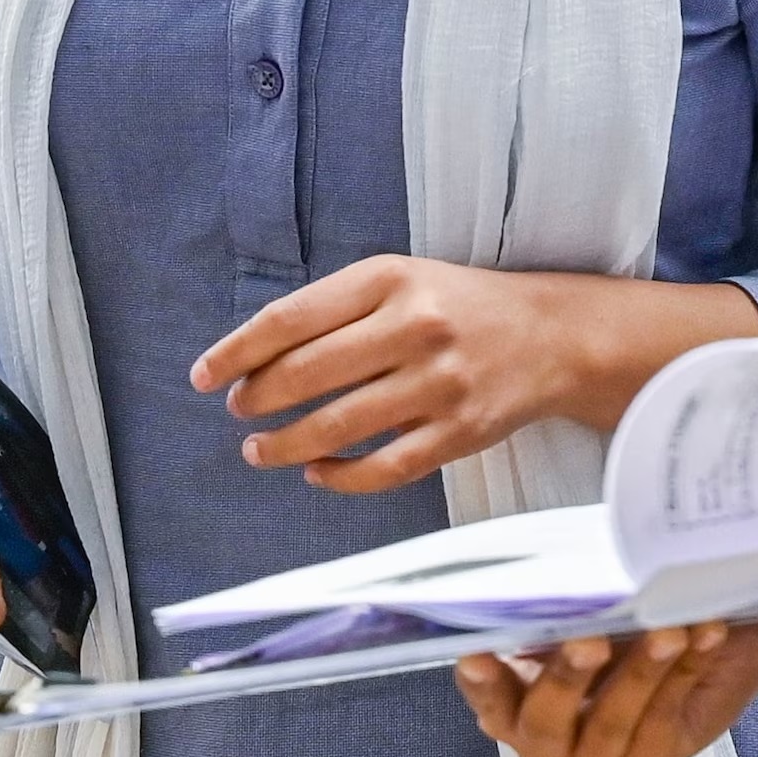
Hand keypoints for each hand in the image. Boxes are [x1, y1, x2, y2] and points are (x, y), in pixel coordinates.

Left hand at [191, 261, 757, 495]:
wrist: (554, 334)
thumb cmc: (460, 305)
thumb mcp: (401, 280)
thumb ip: (334, 309)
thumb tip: (254, 358)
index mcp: (392, 280)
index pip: (291, 318)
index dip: (236, 351)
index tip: (204, 376)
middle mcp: (416, 327)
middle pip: (306, 374)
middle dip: (255, 400)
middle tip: (239, 410)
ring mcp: (440, 383)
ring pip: (337, 426)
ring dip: (282, 444)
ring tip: (259, 450)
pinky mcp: (460, 431)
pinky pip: (383, 467)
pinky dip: (338, 476)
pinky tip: (316, 471)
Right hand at [457, 613, 757, 756]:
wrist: (713, 653)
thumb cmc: (634, 632)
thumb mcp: (596, 621)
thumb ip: (569, 618)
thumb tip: (563, 589)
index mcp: (515, 709)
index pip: (490, 698)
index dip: (483, 683)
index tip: (476, 656)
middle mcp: (547, 748)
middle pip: (544, 723)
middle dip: (565, 679)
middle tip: (590, 641)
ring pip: (611, 721)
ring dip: (641, 671)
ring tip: (667, 632)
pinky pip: (665, 715)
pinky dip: (688, 670)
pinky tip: (706, 636)